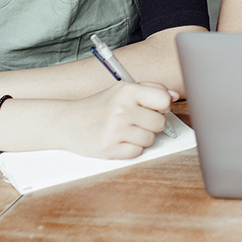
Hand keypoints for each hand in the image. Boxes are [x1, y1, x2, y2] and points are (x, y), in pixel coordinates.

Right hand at [59, 82, 176, 158]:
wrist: (67, 122)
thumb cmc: (100, 105)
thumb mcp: (123, 90)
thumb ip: (151, 90)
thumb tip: (175, 96)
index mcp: (127, 91)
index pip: (164, 100)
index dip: (162, 106)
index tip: (154, 107)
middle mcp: (121, 110)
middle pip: (160, 123)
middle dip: (151, 123)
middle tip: (136, 120)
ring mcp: (114, 130)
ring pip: (150, 139)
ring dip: (142, 137)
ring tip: (126, 130)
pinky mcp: (109, 149)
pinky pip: (137, 152)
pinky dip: (131, 149)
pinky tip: (119, 140)